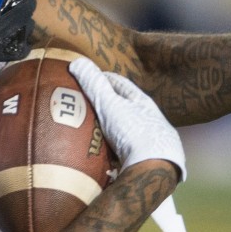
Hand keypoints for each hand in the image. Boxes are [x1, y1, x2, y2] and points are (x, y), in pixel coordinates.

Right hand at [70, 58, 190, 231]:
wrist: (154, 170)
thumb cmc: (133, 133)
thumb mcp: (109, 105)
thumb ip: (93, 84)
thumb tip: (76, 61)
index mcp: (143, 103)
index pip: (121, 84)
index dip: (103, 77)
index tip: (87, 76)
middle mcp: (151, 121)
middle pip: (126, 107)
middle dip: (107, 104)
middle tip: (85, 103)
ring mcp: (152, 142)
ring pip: (128, 130)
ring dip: (112, 129)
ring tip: (92, 131)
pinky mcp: (150, 162)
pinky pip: (128, 151)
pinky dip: (115, 150)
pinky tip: (105, 155)